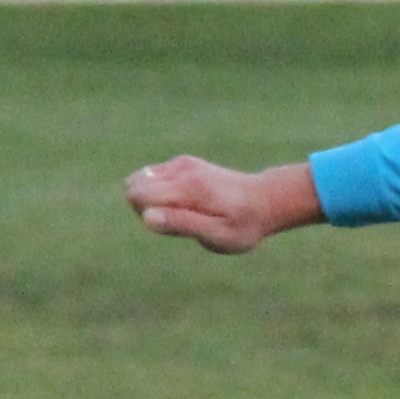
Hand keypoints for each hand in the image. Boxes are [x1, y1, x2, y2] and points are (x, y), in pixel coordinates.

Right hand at [125, 155, 322, 253]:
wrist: (265, 200)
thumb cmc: (243, 225)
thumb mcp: (217, 235)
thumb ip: (182, 225)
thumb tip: (147, 217)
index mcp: (188, 187)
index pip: (137, 195)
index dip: (147, 217)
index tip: (176, 226)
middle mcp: (182, 169)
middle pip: (134, 186)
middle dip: (146, 209)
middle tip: (182, 221)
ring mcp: (182, 163)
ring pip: (140, 180)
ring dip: (153, 201)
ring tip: (186, 212)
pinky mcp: (183, 163)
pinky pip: (152, 177)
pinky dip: (160, 192)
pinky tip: (186, 202)